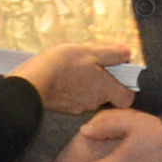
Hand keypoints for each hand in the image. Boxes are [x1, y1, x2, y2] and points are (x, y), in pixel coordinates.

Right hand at [15, 41, 136, 117]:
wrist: (33, 82)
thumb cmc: (64, 64)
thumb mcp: (90, 52)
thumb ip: (111, 54)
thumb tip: (128, 54)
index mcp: (106, 90)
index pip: (127, 99)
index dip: (126, 88)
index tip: (120, 75)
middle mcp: (94, 103)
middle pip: (107, 96)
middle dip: (103, 83)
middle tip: (93, 66)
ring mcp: (78, 108)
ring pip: (90, 98)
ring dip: (86, 86)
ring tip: (75, 70)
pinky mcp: (63, 109)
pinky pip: (74, 100)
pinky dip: (73, 91)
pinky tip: (63, 79)